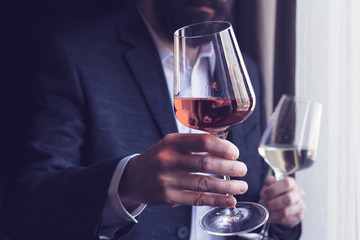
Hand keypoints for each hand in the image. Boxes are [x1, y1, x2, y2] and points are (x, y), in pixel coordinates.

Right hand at [118, 133, 247, 208]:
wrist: (134, 177)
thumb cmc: (159, 158)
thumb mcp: (171, 144)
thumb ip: (194, 145)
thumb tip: (225, 147)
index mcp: (171, 142)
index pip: (203, 141)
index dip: (223, 147)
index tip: (235, 153)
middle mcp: (168, 159)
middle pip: (206, 163)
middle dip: (230, 167)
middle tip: (243, 169)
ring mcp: (167, 179)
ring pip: (204, 183)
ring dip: (228, 186)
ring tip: (242, 186)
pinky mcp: (168, 197)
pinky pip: (197, 199)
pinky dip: (217, 200)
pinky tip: (230, 200)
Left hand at [259, 176, 304, 227]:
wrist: (278, 203)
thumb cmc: (274, 192)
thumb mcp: (269, 185)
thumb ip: (269, 182)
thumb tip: (271, 180)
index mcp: (292, 183)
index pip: (287, 184)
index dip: (273, 189)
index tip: (264, 194)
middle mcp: (299, 194)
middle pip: (288, 199)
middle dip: (272, 203)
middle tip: (264, 204)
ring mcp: (300, 206)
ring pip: (286, 212)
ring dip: (272, 212)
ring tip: (265, 210)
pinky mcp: (298, 217)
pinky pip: (285, 220)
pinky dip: (274, 218)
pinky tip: (270, 215)